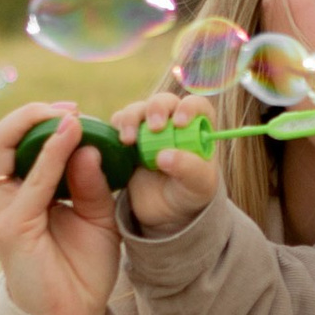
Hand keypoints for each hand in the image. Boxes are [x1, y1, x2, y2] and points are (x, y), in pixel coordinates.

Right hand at [0, 102, 119, 314]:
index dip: (39, 118)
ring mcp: (1, 211)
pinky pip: (29, 181)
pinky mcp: (9, 227)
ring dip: (35, 124)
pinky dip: (50, 154)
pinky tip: (71, 137)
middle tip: (71, 109)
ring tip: (71, 116)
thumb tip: (88, 144)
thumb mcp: (97, 216)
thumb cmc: (82, 266)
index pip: (13, 141)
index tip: (77, 112)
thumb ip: (92, 182)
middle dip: (30, 114)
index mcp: (18, 192)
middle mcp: (2, 198)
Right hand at [121, 89, 220, 231]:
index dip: (188, 108)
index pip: (195, 105)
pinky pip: (118, 123)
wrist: (165, 212)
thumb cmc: (189, 193)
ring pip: (138, 110)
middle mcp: (172, 121)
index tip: (179, 123)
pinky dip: (116, 128)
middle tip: (153, 127)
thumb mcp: (198, 185)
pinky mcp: (128, 137)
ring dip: (131, 118)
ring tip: (128, 141)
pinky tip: (119, 143)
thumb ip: (189, 169)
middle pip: (163, 102)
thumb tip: (165, 155)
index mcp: (197, 127)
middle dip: (156, 109)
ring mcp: (147, 128)